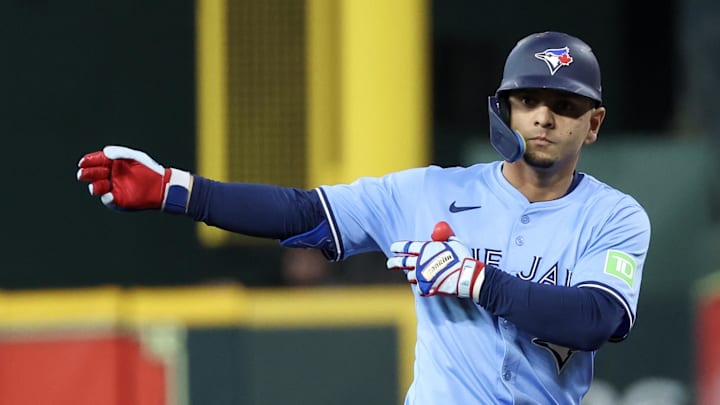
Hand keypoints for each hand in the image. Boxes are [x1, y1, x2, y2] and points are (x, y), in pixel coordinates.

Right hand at [76, 145, 191, 212]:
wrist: (161, 185)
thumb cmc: (149, 169)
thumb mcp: (135, 157)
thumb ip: (120, 153)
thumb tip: (105, 152)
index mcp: (113, 163)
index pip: (97, 161)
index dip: (89, 161)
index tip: (83, 162)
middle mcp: (111, 176)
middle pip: (94, 174)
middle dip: (87, 173)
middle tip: (82, 173)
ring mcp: (114, 188)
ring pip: (98, 188)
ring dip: (94, 187)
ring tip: (95, 186)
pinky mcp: (119, 199)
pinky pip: (109, 199)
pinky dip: (106, 198)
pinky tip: (109, 194)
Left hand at [386, 221, 484, 301]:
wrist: (466, 277)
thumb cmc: (462, 259)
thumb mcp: (454, 243)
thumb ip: (444, 237)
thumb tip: (436, 233)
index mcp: (425, 249)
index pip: (407, 247)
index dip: (398, 247)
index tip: (393, 248)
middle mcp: (420, 262)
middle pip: (402, 262)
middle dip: (394, 262)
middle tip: (390, 263)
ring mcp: (421, 276)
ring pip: (409, 275)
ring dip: (411, 274)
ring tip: (416, 274)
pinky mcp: (425, 287)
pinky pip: (419, 287)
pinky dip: (423, 286)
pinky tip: (429, 284)